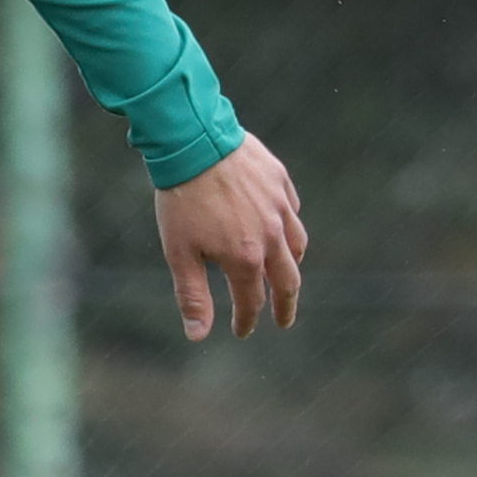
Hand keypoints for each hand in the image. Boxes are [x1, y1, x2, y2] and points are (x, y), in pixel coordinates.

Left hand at [156, 139, 308, 342]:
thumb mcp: (179, 253)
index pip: (252, 302)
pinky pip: (292, 210)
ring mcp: (279, 206)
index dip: (246, 321)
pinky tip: (280, 227)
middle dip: (285, 306)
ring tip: (284, 275)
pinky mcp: (279, 181)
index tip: (241, 332)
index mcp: (245, 257)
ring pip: (297, 244)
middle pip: (288, 280)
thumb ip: (193, 296)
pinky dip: (289, 225)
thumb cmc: (181, 199)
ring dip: (291, 265)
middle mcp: (271, 235)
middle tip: (283, 321)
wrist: (193, 141)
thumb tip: (198, 336)